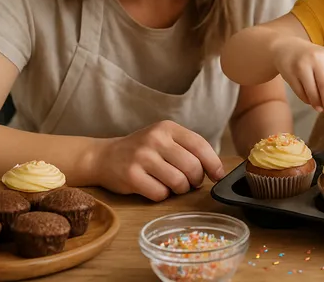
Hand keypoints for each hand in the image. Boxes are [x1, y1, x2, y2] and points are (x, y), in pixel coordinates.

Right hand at [95, 120, 225, 201]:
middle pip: (192, 167)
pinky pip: (160, 194)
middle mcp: (155, 139)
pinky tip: (154, 187)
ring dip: (180, 189)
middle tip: (190, 183)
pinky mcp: (131, 176)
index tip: (218, 176)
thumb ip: (188, 149)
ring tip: (172, 185)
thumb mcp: (164, 139)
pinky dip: (162, 195)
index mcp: (167, 128)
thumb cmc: (143, 151)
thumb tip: (216, 171)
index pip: (200, 145)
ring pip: (178, 182)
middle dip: (196, 180)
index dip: (214, 164)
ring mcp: (142, 157)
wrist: (104, 156)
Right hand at [271, 36, 323, 118]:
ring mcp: (302, 65)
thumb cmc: (314, 60)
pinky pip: (301, 93)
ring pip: (313, 92)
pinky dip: (308, 101)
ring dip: (318, 105)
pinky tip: (311, 101)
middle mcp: (317, 58)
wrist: (288, 48)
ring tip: (321, 109)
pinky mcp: (289, 73)